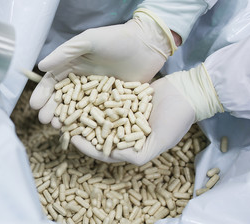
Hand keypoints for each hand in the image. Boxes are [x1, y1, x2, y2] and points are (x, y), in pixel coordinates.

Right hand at [30, 9, 176, 124]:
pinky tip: (81, 132)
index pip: (53, 82)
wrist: (147, 45)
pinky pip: (98, 114)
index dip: (43, 94)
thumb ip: (65, 53)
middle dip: (53, 110)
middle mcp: (83, 82)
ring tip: (57, 128)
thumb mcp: (88, 41)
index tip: (35, 105)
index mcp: (74, 66)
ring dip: (67, 119)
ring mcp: (98, 94)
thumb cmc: (116, 39)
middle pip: (63, 99)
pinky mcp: (112, 102)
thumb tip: (40, 66)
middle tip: (45, 121)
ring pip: (78, 109)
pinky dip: (88, 123)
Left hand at [72, 64, 222, 164]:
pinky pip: (106, 98)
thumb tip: (112, 157)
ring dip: (83, 113)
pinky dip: (93, 97)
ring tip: (67, 108)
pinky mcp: (124, 97)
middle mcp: (124, 130)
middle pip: (98, 132)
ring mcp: (123, 113)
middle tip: (62, 124)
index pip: (104, 150)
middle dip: (80, 129)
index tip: (72, 139)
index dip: (88, 146)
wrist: (187, 93)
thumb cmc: (176, 120)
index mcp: (131, 145)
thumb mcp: (159, 142)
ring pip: (99, 115)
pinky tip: (80, 91)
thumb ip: (137, 154)